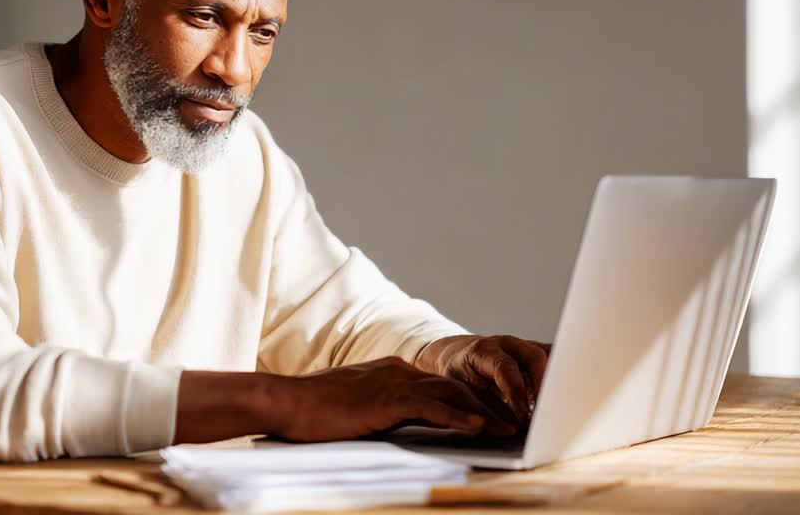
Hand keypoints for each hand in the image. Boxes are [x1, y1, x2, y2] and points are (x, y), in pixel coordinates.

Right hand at [272, 356, 516, 441]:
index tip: (491, 412)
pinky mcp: (389, 399)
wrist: (287, 402)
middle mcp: (398, 371)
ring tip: (508, 428)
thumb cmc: (313, 411)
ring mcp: (394, 382)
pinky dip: (461, 417)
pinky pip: (434, 407)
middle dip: (485, 402)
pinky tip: (480, 427)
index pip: (439, 382)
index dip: (468, 397)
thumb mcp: (355, 406)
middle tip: (512, 419)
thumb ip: (382, 409)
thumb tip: (400, 424)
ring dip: (483, 412)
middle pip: (453, 385)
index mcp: (390, 371)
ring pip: (451, 394)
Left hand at [414, 335, 551, 423]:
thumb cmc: (456, 375)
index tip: (523, 417)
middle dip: (542, 387)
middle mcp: (506, 343)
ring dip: (554, 383)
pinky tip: (558, 398)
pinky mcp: (534, 351)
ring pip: (549, 356)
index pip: (506, 368)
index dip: (516, 393)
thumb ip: (482, 405)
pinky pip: (553, 359)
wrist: (454, 355)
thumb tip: (507, 427)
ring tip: (554, 408)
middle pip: (534, 357)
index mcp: (483, 350)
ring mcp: (522, 345)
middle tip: (545, 414)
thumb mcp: (459, 390)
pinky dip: (558, 377)